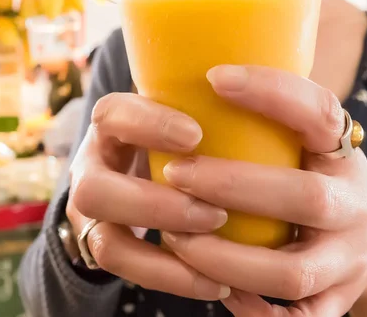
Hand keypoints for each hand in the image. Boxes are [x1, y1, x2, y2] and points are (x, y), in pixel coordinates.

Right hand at [66, 93, 231, 299]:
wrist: (131, 166)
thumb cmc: (171, 132)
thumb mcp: (178, 108)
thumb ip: (208, 105)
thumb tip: (273, 82)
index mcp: (112, 123)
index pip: (113, 114)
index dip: (148, 125)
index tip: (195, 135)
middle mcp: (93, 166)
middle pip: (95, 192)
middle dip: (155, 207)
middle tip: (215, 214)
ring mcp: (92, 210)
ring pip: (104, 241)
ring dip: (163, 255)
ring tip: (219, 265)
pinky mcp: (103, 242)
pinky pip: (125, 270)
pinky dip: (170, 279)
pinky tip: (215, 284)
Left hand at [160, 65, 366, 316]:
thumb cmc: (322, 183)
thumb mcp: (312, 146)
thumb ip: (273, 124)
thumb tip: (198, 80)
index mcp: (345, 156)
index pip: (320, 112)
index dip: (272, 92)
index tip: (216, 77)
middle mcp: (354, 208)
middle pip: (305, 199)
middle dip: (233, 186)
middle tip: (174, 173)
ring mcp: (348, 261)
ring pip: (292, 273)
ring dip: (226, 259)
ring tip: (176, 241)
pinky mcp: (337, 301)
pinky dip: (254, 312)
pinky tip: (217, 291)